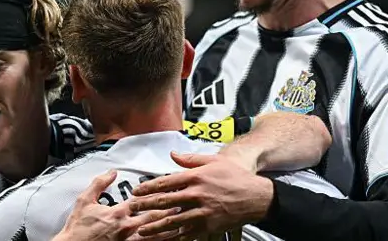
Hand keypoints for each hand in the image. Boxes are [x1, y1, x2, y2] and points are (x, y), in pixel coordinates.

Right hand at [52, 170, 181, 240]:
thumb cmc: (77, 227)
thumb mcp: (84, 201)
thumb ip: (99, 184)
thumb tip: (112, 171)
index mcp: (117, 213)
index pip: (142, 200)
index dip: (157, 194)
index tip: (170, 188)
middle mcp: (127, 227)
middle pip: (154, 217)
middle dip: (170, 209)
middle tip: (186, 202)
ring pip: (156, 235)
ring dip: (171, 228)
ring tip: (186, 222)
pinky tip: (174, 238)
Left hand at [128, 152, 274, 239]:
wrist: (255, 197)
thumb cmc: (234, 177)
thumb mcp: (213, 161)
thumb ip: (190, 159)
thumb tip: (172, 154)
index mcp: (196, 177)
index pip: (166, 182)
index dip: (148, 187)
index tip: (136, 191)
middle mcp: (196, 195)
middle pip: (165, 202)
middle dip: (146, 206)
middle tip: (132, 209)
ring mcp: (202, 212)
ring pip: (173, 221)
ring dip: (155, 226)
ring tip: (141, 230)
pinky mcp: (208, 226)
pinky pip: (187, 233)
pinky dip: (173, 238)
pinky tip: (163, 240)